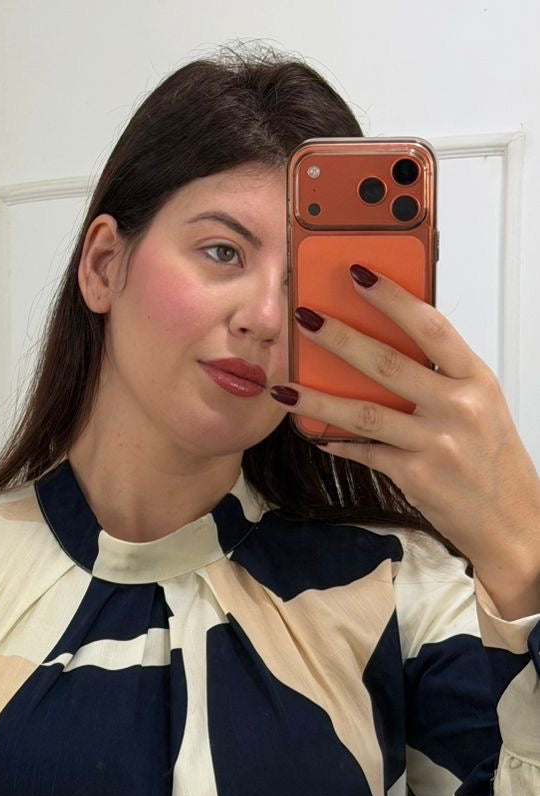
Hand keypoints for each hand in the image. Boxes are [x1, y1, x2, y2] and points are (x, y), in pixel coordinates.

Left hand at [271, 264, 539, 571]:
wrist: (510, 520)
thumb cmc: (492, 458)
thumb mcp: (480, 406)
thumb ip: (441, 377)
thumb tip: (385, 347)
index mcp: (475, 380)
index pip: (431, 327)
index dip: (393, 298)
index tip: (359, 275)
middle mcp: (457, 408)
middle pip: (387, 364)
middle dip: (339, 338)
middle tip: (305, 318)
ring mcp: (435, 443)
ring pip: (364, 413)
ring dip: (318, 399)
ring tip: (284, 387)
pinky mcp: (415, 476)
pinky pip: (365, 452)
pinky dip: (337, 441)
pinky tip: (312, 433)